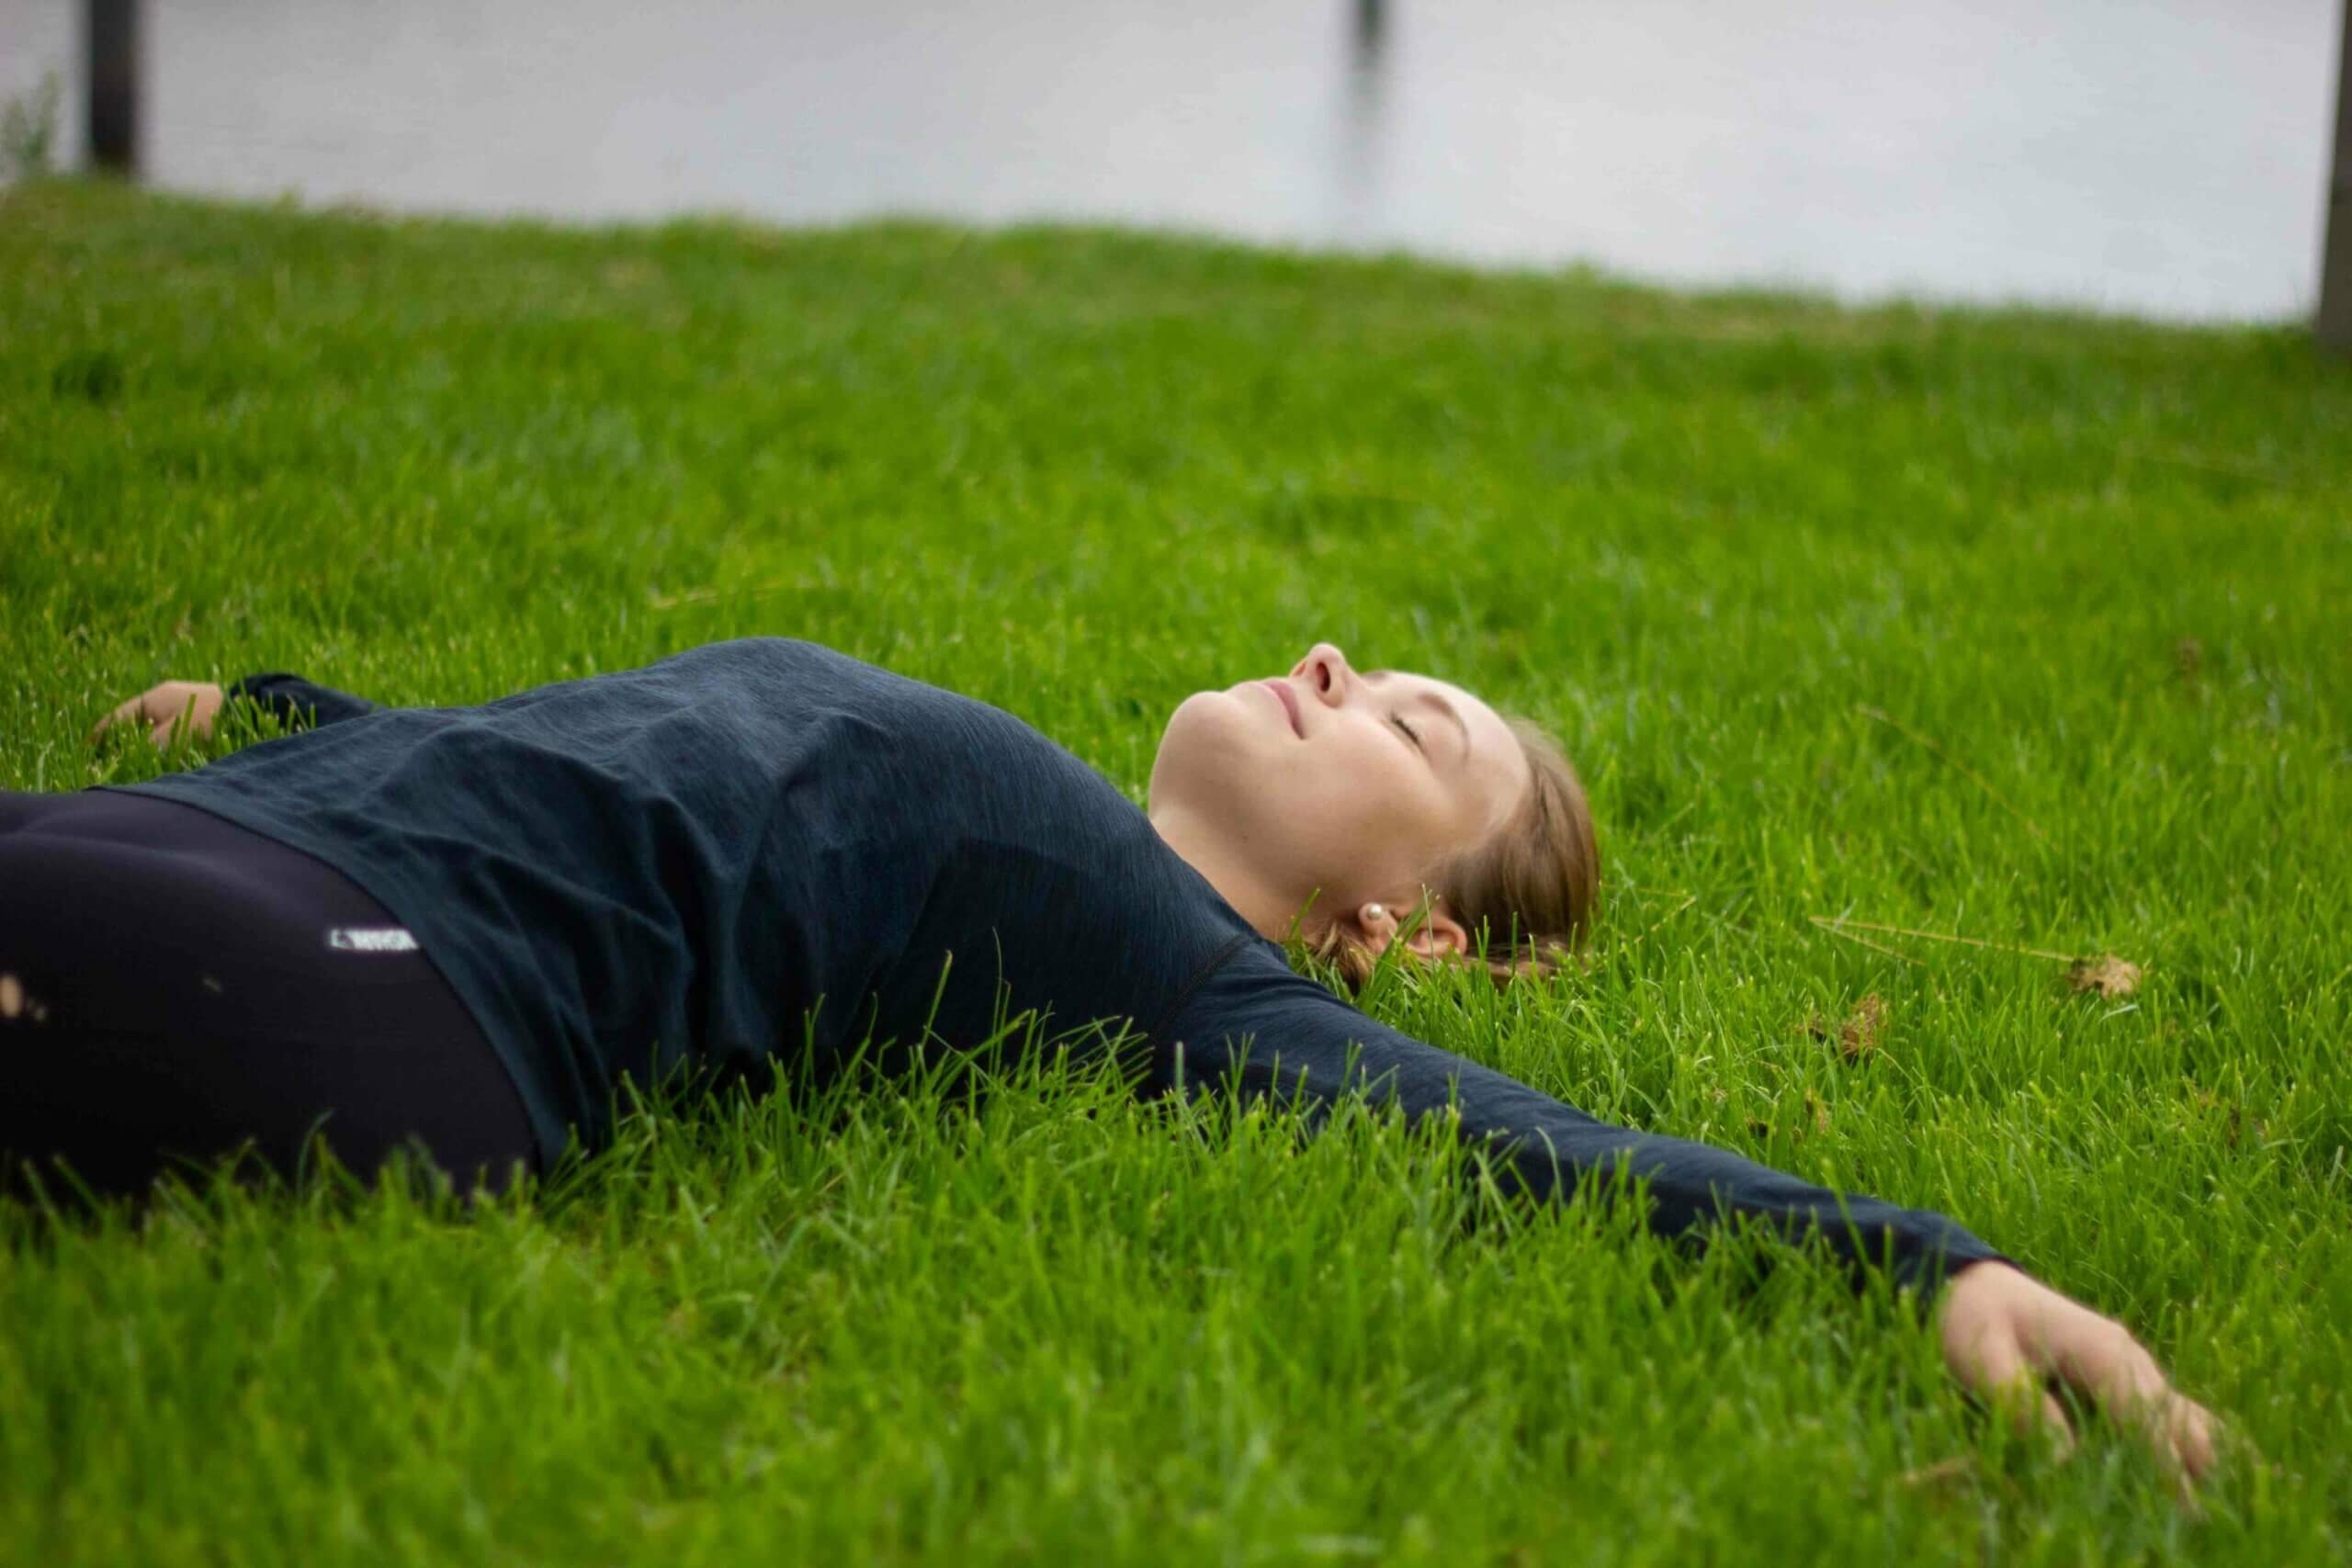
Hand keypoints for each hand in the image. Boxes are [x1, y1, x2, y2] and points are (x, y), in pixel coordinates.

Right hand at [89, 680, 225, 748]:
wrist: (256, 709)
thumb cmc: (212, 719)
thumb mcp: (175, 734)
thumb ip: (149, 746)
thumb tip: (131, 757)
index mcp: (156, 697)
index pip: (119, 717)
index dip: (103, 734)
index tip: (89, 749)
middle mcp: (168, 698)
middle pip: (135, 721)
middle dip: (122, 738)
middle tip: (107, 757)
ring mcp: (186, 705)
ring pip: (155, 726)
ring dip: (144, 741)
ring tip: (131, 759)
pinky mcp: (202, 715)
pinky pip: (174, 729)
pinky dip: (164, 741)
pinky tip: (163, 754)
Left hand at [1938, 1260, 2217, 1493]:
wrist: (1975, 1286)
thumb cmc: (1975, 1321)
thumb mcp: (1982, 1359)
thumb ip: (2019, 1401)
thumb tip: (2062, 1458)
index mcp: (2101, 1351)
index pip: (2145, 1414)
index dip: (2166, 1463)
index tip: (2185, 1508)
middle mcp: (2130, 1359)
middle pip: (2182, 1420)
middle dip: (2199, 1468)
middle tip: (2202, 1521)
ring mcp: (2133, 1368)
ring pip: (2188, 1418)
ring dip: (2205, 1459)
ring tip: (2221, 1505)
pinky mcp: (2127, 1379)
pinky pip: (2172, 1413)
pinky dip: (2191, 1442)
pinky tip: (2209, 1477)